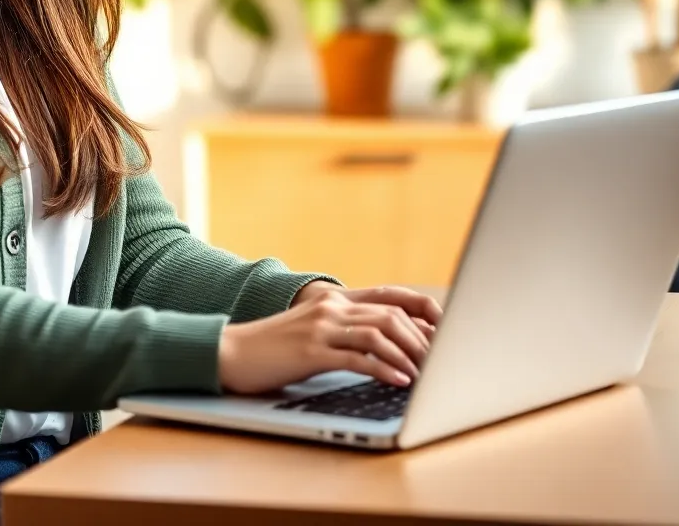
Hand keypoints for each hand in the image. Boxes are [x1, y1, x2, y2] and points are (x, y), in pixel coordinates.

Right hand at [218, 285, 434, 394]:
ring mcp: (320, 327)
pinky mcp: (311, 350)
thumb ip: (346, 331)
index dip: (422, 313)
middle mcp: (330, 307)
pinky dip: (384, 369)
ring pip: (378, 333)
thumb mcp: (314, 331)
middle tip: (443, 362)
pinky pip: (357, 358)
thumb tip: (389, 347)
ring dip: (409, 355)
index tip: (445, 335)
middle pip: (391, 316)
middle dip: (422, 340)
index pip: (390, 297)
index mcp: (334, 299)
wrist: (233, 352)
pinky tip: (399, 381)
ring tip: (428, 375)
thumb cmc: (276, 348)